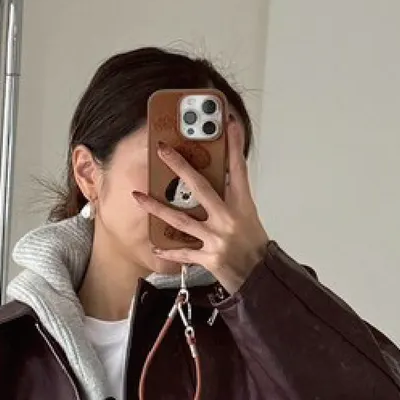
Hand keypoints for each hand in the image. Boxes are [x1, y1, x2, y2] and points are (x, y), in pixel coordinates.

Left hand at [131, 112, 270, 294]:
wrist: (260, 277)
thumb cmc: (253, 244)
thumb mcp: (247, 214)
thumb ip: (231, 195)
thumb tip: (217, 175)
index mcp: (242, 204)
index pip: (238, 168)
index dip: (233, 144)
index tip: (228, 122)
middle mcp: (229, 218)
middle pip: (201, 187)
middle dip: (179, 166)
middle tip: (162, 150)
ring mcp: (217, 238)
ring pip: (181, 219)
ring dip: (157, 207)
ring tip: (139, 196)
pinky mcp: (209, 257)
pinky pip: (184, 252)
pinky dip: (169, 250)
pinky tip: (155, 245)